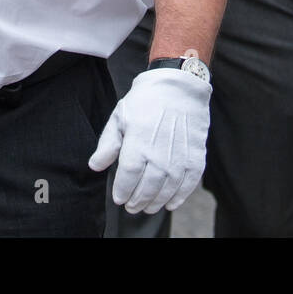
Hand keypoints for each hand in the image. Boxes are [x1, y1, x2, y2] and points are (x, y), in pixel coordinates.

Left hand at [88, 68, 210, 213]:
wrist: (179, 86)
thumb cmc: (146, 100)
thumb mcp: (120, 116)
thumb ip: (108, 143)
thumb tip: (95, 165)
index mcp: (138, 142)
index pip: (127, 176)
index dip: (122, 191)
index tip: (119, 198)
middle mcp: (159, 153)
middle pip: (147, 187)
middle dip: (138, 201)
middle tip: (132, 207)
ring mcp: (180, 156)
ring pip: (167, 189)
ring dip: (157, 202)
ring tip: (148, 207)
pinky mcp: (196, 155)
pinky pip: (189, 183)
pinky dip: (180, 196)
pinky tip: (171, 203)